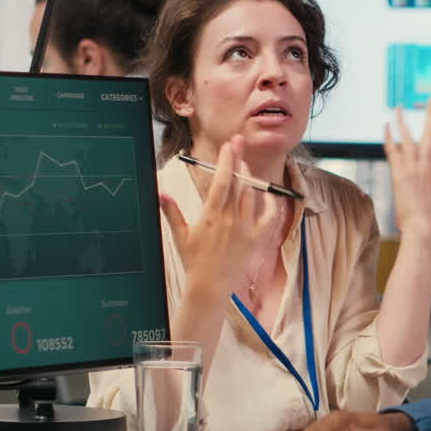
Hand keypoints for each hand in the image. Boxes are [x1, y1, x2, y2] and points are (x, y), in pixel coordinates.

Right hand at [159, 135, 281, 300]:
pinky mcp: (257, 239)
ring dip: (249, 176)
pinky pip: (269, 216)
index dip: (226, 161)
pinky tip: (266, 192)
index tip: (228, 146)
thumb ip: (171, 211)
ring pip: (251, 195)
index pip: (222, 181)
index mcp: (211, 216)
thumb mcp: (180, 235)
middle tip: (238, 143)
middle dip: (238, 160)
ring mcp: (246, 229)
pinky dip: (269, 202)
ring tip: (244, 163)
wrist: (210, 287)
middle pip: (238, 182)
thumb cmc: (194, 261)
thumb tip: (161, 192)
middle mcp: (231, 219)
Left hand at [384, 94, 430, 238]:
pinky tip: (385, 126)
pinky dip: (388, 138)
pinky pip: (392, 152)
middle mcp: (425, 166)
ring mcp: (413, 169)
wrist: (421, 229)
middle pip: (430, 134)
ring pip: (409, 139)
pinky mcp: (400, 175)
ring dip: (403, 122)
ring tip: (398, 107)